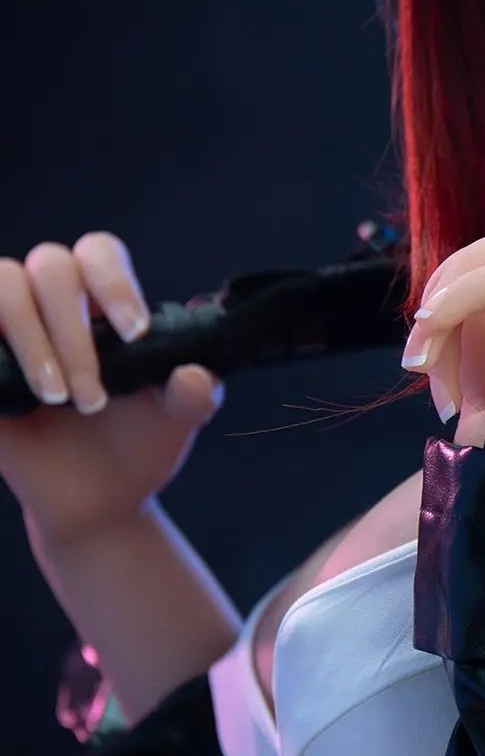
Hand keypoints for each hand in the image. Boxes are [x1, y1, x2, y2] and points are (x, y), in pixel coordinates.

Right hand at [0, 232, 224, 545]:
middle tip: (94, 399)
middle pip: (51, 266)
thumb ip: (194, 395)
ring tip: (56, 397)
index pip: (99, 253)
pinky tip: (15, 392)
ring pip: (5, 284)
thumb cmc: (138, 447)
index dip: (114, 283)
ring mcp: (6, 330)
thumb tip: (193, 374)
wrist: (98, 503)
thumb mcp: (176, 421)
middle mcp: (50, 304)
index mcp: (102, 303)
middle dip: (74, 333)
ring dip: (32, 339)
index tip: (135, 334)